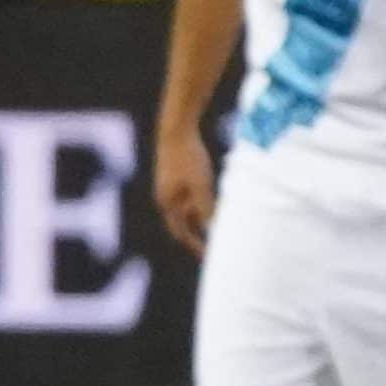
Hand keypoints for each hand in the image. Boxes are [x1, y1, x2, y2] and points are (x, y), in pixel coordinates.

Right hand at [155, 126, 215, 255]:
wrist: (176, 128)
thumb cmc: (189, 157)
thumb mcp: (201, 186)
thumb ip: (206, 209)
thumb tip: (212, 231)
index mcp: (167, 203)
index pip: (181, 233)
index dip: (195, 245)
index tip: (209, 257)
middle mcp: (164, 197)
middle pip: (183, 223)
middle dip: (197, 234)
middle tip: (214, 245)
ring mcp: (168, 186)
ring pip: (187, 208)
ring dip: (201, 216)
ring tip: (221, 221)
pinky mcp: (174, 175)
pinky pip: (188, 195)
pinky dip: (200, 202)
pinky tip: (214, 198)